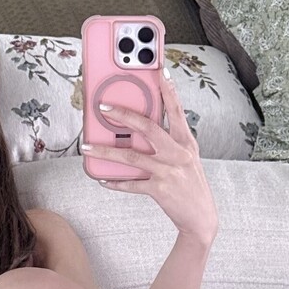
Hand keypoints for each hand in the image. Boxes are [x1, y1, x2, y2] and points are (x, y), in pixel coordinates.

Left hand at [81, 65, 218, 245]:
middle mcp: (178, 153)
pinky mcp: (160, 189)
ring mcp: (169, 171)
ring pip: (131, 156)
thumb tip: (139, 129)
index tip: (159, 70)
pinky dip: (115, 181)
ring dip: (106, 151)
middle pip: (148, 128)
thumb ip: (169, 142)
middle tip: (103, 107)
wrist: (201, 218)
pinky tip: (102, 178)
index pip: (177, 110)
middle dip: (124, 115)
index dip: (168, 89)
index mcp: (187, 142)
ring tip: (87, 146)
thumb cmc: (190, 184)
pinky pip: (131, 183)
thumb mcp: (186, 158)